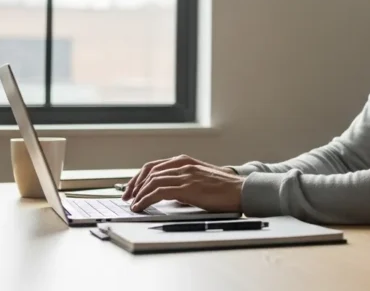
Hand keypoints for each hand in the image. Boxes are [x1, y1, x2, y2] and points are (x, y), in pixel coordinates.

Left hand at [123, 155, 242, 212]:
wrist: (242, 191)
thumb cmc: (225, 189)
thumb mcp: (201, 180)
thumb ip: (184, 183)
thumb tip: (168, 195)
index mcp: (186, 161)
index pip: (154, 166)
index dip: (139, 178)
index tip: (132, 189)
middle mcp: (184, 165)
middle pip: (149, 171)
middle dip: (134, 185)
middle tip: (127, 197)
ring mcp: (186, 175)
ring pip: (152, 181)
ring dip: (138, 194)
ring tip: (133, 205)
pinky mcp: (188, 187)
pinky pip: (158, 191)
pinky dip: (145, 199)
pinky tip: (141, 206)